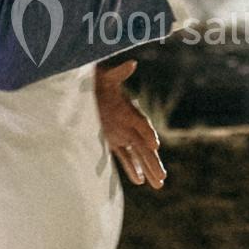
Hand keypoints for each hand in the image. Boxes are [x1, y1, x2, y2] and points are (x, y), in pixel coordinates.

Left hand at [95, 60, 166, 190]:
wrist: (86, 89)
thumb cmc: (97, 83)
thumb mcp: (106, 78)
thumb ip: (118, 73)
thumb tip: (131, 63)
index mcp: (128, 110)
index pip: (141, 123)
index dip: (148, 132)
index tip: (154, 144)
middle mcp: (128, 124)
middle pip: (143, 146)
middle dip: (152, 162)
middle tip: (162, 177)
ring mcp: (122, 134)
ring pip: (137, 155)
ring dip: (147, 169)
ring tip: (158, 185)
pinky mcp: (114, 141)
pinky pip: (125, 156)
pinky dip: (132, 168)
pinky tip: (140, 181)